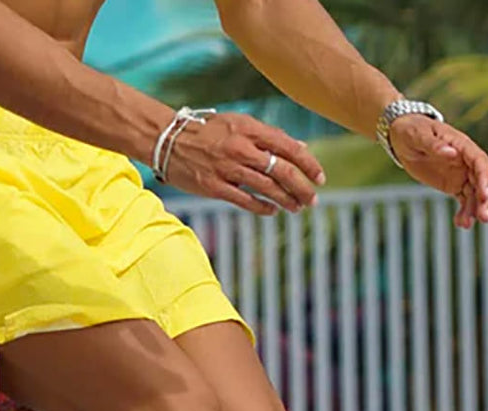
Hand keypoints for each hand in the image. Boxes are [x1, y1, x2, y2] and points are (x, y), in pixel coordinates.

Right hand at [166, 112, 325, 215]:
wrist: (168, 139)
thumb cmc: (206, 131)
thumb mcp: (238, 123)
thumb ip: (268, 136)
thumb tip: (300, 149)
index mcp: (249, 128)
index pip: (288, 147)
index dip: (308, 164)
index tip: (320, 177)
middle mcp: (240, 148)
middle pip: (281, 170)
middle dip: (302, 187)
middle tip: (313, 200)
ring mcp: (227, 168)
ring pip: (266, 188)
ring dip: (286, 200)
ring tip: (297, 208)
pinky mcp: (213, 187)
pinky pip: (244, 200)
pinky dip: (262, 207)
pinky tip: (273, 210)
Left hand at [389, 116, 487, 228]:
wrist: (402, 137)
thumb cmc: (412, 131)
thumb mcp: (419, 136)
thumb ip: (435, 145)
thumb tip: (452, 153)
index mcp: (462, 146)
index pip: (480, 162)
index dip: (484, 178)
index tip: (484, 195)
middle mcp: (466, 160)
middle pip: (481, 180)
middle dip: (484, 199)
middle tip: (484, 218)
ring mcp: (461, 173)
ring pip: (474, 193)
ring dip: (474, 209)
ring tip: (467, 225)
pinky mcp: (453, 184)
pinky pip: (463, 199)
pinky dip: (464, 211)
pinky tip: (461, 224)